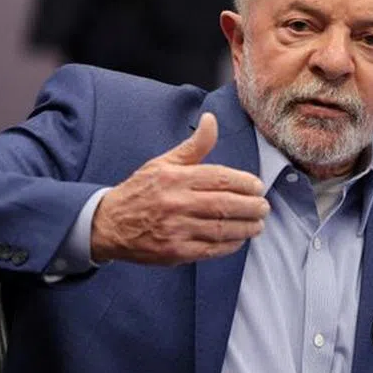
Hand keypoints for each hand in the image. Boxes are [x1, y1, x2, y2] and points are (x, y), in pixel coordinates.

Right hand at [90, 113, 269, 264]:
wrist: (108, 224)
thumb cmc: (141, 191)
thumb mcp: (164, 162)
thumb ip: (194, 146)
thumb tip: (211, 120)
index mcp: (176, 178)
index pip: (220, 178)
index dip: (244, 183)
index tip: (258, 186)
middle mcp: (176, 203)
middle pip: (225, 205)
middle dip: (252, 207)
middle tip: (264, 207)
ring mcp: (176, 229)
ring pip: (221, 228)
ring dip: (246, 227)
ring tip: (258, 224)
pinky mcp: (175, 252)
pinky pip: (211, 249)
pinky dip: (230, 245)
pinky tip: (239, 239)